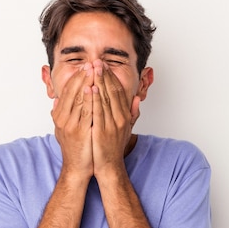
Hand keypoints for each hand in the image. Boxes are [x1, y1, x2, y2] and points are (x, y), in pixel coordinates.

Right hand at [51, 62, 94, 180]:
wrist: (78, 167)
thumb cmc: (75, 148)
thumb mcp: (64, 128)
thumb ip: (61, 114)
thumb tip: (56, 101)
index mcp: (60, 115)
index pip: (68, 91)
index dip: (77, 78)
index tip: (85, 67)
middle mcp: (62, 118)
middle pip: (72, 92)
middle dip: (82, 76)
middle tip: (91, 63)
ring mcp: (69, 124)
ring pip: (78, 99)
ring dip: (86, 83)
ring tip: (93, 70)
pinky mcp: (79, 131)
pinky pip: (85, 111)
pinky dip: (89, 99)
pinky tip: (93, 89)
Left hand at [90, 60, 139, 178]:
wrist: (108, 166)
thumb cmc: (114, 148)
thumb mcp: (127, 129)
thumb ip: (133, 113)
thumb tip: (138, 98)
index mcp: (124, 116)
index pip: (118, 92)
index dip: (111, 78)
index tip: (104, 66)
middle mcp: (119, 119)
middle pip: (112, 92)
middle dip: (104, 75)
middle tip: (97, 62)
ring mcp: (111, 125)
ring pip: (105, 99)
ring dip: (98, 82)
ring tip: (93, 69)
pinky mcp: (101, 131)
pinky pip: (97, 112)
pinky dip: (94, 99)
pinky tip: (90, 88)